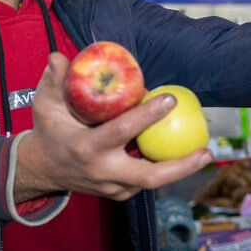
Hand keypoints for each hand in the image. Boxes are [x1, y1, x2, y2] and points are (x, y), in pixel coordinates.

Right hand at [13, 53, 213, 201]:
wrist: (43, 169)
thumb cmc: (49, 131)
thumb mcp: (45, 105)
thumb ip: (53, 81)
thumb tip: (60, 56)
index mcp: (86, 148)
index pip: (123, 131)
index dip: (148, 116)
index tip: (170, 99)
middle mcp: (103, 172)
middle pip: (150, 176)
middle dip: (182, 166)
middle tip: (207, 151)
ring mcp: (112, 187)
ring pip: (152, 181)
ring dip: (179, 168)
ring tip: (203, 152)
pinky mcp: (119, 194)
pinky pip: (146, 181)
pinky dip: (163, 167)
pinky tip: (181, 153)